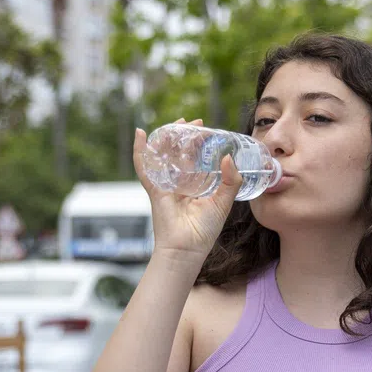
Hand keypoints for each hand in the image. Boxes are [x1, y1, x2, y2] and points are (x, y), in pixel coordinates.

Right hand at [133, 118, 242, 262]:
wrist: (187, 249)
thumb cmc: (204, 230)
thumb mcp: (223, 202)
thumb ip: (231, 180)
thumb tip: (228, 157)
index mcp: (196, 185)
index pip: (197, 158)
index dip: (200, 143)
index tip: (206, 129)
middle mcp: (180, 183)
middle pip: (179, 153)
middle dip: (185, 136)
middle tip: (194, 122)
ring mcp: (166, 185)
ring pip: (163, 155)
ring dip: (167, 137)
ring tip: (175, 123)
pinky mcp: (155, 189)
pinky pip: (145, 168)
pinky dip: (140, 151)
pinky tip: (141, 134)